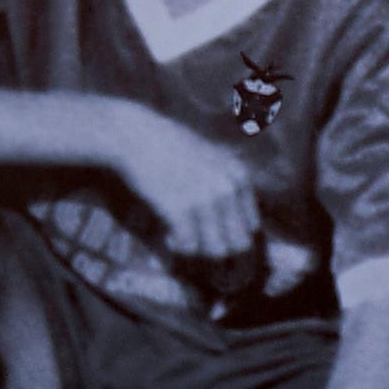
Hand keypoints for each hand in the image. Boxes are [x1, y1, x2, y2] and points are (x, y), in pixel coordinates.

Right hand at [108, 113, 260, 261]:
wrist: (136, 137)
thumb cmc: (168, 148)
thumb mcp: (211, 159)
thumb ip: (226, 185)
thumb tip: (228, 221)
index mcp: (239, 177)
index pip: (252, 225)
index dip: (231, 235)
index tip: (211, 234)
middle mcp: (228, 189)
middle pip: (240, 243)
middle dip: (219, 248)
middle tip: (197, 243)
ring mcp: (206, 199)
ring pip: (217, 250)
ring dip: (199, 251)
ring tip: (181, 238)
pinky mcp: (180, 209)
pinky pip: (189, 246)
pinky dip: (178, 247)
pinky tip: (168, 237)